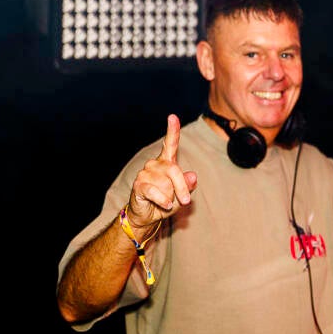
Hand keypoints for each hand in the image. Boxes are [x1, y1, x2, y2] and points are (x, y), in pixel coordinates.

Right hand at [127, 114, 197, 233]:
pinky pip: (155, 192)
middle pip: (174, 169)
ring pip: (165, 183)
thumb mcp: (182, 196)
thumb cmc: (166, 202)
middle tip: (186, 201)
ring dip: (171, 197)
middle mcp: (155, 164)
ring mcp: (145, 173)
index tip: (173, 117)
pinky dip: (163, 201)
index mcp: (166, 162)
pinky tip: (165, 205)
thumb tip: (193, 175)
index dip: (172, 130)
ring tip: (166, 202)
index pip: (170, 144)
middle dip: (182, 187)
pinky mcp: (139, 184)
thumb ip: (188, 186)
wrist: (147, 216)